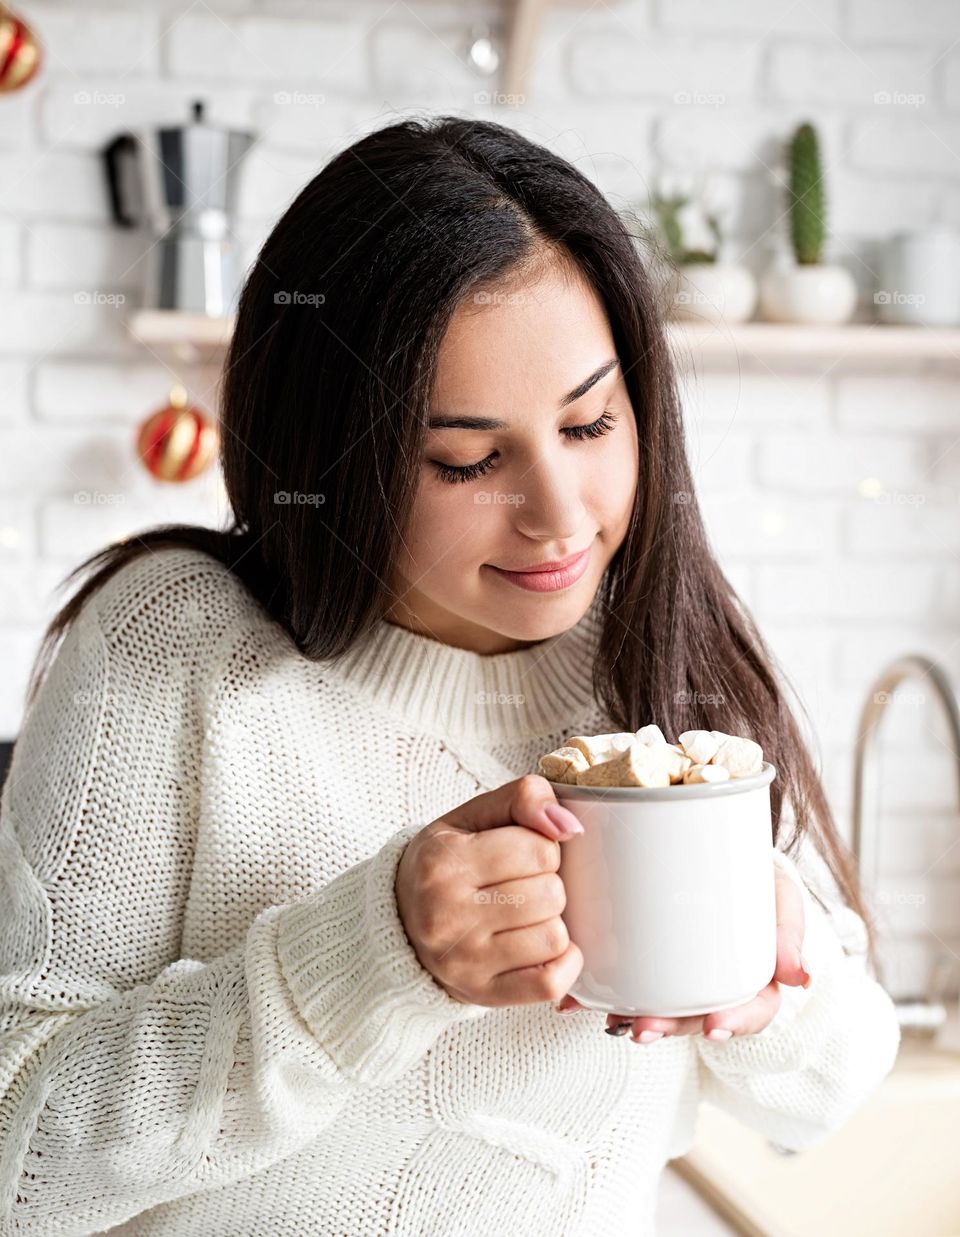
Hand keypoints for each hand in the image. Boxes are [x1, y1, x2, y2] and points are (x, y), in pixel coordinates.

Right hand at [396, 774, 584, 1006]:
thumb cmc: (445, 865)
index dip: (541, 847)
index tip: (519, 854)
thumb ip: (523, 798)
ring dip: (551, 923)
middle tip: (521, 885)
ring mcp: (463, 961)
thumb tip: (569, 824)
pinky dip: (562, 964)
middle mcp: (446, 914)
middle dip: (547, 884)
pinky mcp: (481, 994)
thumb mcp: (472, 816)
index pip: (539, 849)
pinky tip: (543, 946)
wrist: (400, 922)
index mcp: (443, 862)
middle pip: (551, 894)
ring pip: (554, 938)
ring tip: (525, 915)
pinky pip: (549, 983)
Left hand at [555, 861, 810, 1042]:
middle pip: (696, 1017)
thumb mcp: (779, 890)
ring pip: (658, 1006)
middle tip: (643, 1028)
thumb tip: (801, 978)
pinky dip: (598, 995)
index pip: (753, 1010)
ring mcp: (677, 975)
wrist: (720, 844)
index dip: (735, 1023)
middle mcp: (714, 983)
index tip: (714, 1029)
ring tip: (608, 1018)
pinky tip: (575, 1000)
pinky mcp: (641, 959)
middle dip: (669, 1026)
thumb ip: (788, 928)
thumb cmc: (755, 874)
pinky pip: (622, 983)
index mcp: (754, 975)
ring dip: (631, 1016)